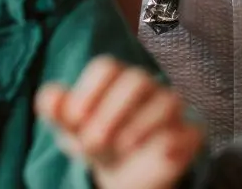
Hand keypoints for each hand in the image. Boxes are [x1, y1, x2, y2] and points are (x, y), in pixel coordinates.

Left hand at [36, 56, 202, 188]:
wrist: (123, 174)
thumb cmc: (97, 140)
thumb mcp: (72, 129)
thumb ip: (57, 110)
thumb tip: (49, 98)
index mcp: (115, 78)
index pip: (106, 67)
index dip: (88, 92)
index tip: (74, 120)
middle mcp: (146, 86)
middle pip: (136, 80)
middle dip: (111, 112)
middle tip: (94, 141)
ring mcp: (170, 108)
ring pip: (168, 101)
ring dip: (141, 125)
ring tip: (122, 148)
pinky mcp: (189, 134)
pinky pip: (191, 129)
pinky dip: (174, 140)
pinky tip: (158, 153)